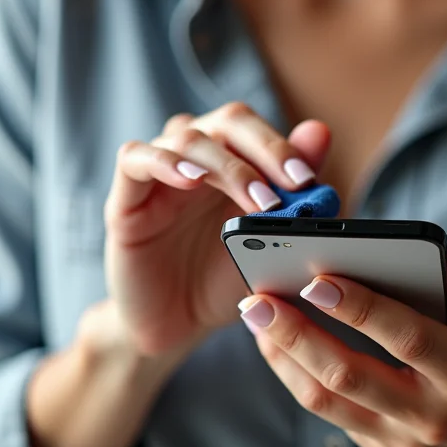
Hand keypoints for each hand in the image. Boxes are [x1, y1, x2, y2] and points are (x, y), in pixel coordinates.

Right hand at [103, 103, 330, 356]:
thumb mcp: (268, 239)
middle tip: (292, 182)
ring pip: (187, 137)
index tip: (307, 178)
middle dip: (264, 147)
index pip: (257, 129)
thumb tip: (320, 131)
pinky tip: (192, 179)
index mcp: (234, 159)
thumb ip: (294, 187)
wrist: (179, 325)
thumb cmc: (226, 276)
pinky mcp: (125, 197)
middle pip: (227, 121)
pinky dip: (163, 161)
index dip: (282, 145)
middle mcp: (198, 156)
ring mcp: (160, 174)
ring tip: (256, 199)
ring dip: (227, 165)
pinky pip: (135, 159)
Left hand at [240, 256, 446, 446]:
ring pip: (326, 400)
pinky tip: (275, 338)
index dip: (362, 309)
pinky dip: (293, 372)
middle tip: (260, 298)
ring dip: (284, 355)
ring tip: (255, 314)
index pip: (408, 339)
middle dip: (298, 334)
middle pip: (351, 375)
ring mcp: (400, 438)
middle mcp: (430, 414)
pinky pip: (327, 411)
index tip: (319, 279)